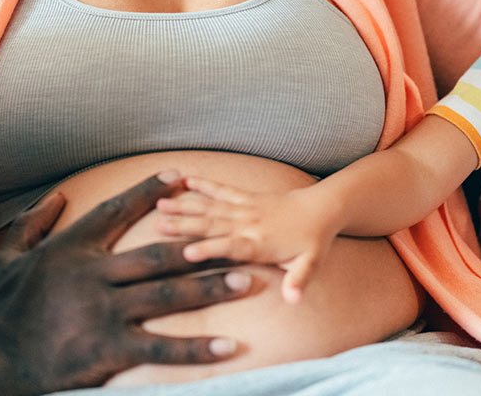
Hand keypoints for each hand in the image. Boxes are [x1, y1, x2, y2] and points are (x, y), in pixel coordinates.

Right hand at [0, 171, 253, 391]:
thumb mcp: (7, 259)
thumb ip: (31, 224)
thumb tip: (56, 196)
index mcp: (70, 251)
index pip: (116, 213)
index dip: (149, 193)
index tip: (180, 177)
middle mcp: (92, 277)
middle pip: (158, 255)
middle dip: (201, 245)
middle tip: (237, 237)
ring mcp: (103, 313)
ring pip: (167, 296)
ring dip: (210, 287)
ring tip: (246, 282)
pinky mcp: (109, 350)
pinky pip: (161, 348)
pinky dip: (197, 348)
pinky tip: (228, 346)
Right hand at [155, 177, 336, 303]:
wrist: (322, 208)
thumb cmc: (313, 242)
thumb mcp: (311, 265)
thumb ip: (299, 281)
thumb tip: (294, 300)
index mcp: (261, 243)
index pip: (231, 247)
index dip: (209, 250)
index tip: (185, 253)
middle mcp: (249, 224)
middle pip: (213, 225)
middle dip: (185, 225)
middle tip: (158, 226)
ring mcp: (245, 208)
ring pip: (211, 206)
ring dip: (185, 205)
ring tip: (160, 204)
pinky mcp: (245, 197)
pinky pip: (221, 189)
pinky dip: (203, 184)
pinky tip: (183, 180)